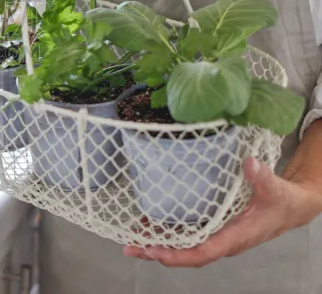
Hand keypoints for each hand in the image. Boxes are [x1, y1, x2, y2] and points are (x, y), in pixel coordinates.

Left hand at [123, 157, 321, 266]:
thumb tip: (250, 164)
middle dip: (157, 251)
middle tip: (130, 246)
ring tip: (131, 236)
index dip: (177, 255)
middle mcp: (222, 240)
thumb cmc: (282, 201)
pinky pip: (187, 233)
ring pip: (183, 244)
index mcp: (234, 237)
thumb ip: (262, 178)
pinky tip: (149, 223)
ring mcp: (216, 235)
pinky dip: (168, 230)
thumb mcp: (275, 189)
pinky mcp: (213, 227)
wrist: (290, 206)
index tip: (155, 252)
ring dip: (157, 242)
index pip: (202, 253)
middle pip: (185, 253)